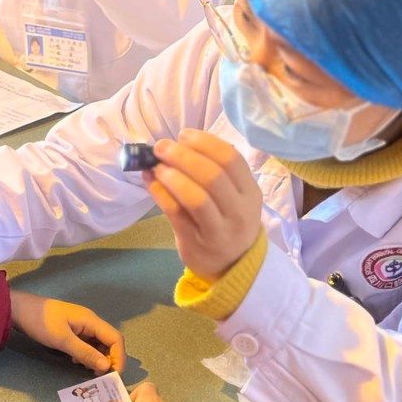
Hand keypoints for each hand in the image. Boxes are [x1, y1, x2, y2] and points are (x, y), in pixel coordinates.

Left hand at [9, 291, 124, 374]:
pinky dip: (86, 354)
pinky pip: (87, 343)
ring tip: (88, 370)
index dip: (118, 357)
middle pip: (109, 342)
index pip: (116, 339)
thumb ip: (85, 353)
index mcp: (91, 321)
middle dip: (109, 359)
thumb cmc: (41, 322)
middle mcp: (90, 322)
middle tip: (100, 376)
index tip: (113, 375)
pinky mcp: (72, 330)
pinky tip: (76, 361)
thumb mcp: (63, 340)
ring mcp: (81, 325)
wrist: (18, 309)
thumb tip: (106, 366)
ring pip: (98, 344)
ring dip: (97, 358)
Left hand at [145, 130, 264, 279]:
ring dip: (172, 176)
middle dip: (183, 156)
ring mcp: (219, 230)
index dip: (204, 143)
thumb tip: (178, 143)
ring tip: (156, 167)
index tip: (183, 135)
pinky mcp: (197, 243)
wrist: (234, 265)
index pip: (231, 159)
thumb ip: (216, 172)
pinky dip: (160, 194)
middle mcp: (239, 211)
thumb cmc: (229, 222)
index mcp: (250, 192)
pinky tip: (151, 182)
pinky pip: (176, 214)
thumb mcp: (235, 197)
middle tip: (161, 147)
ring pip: (196, 198)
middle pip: (213, 176)